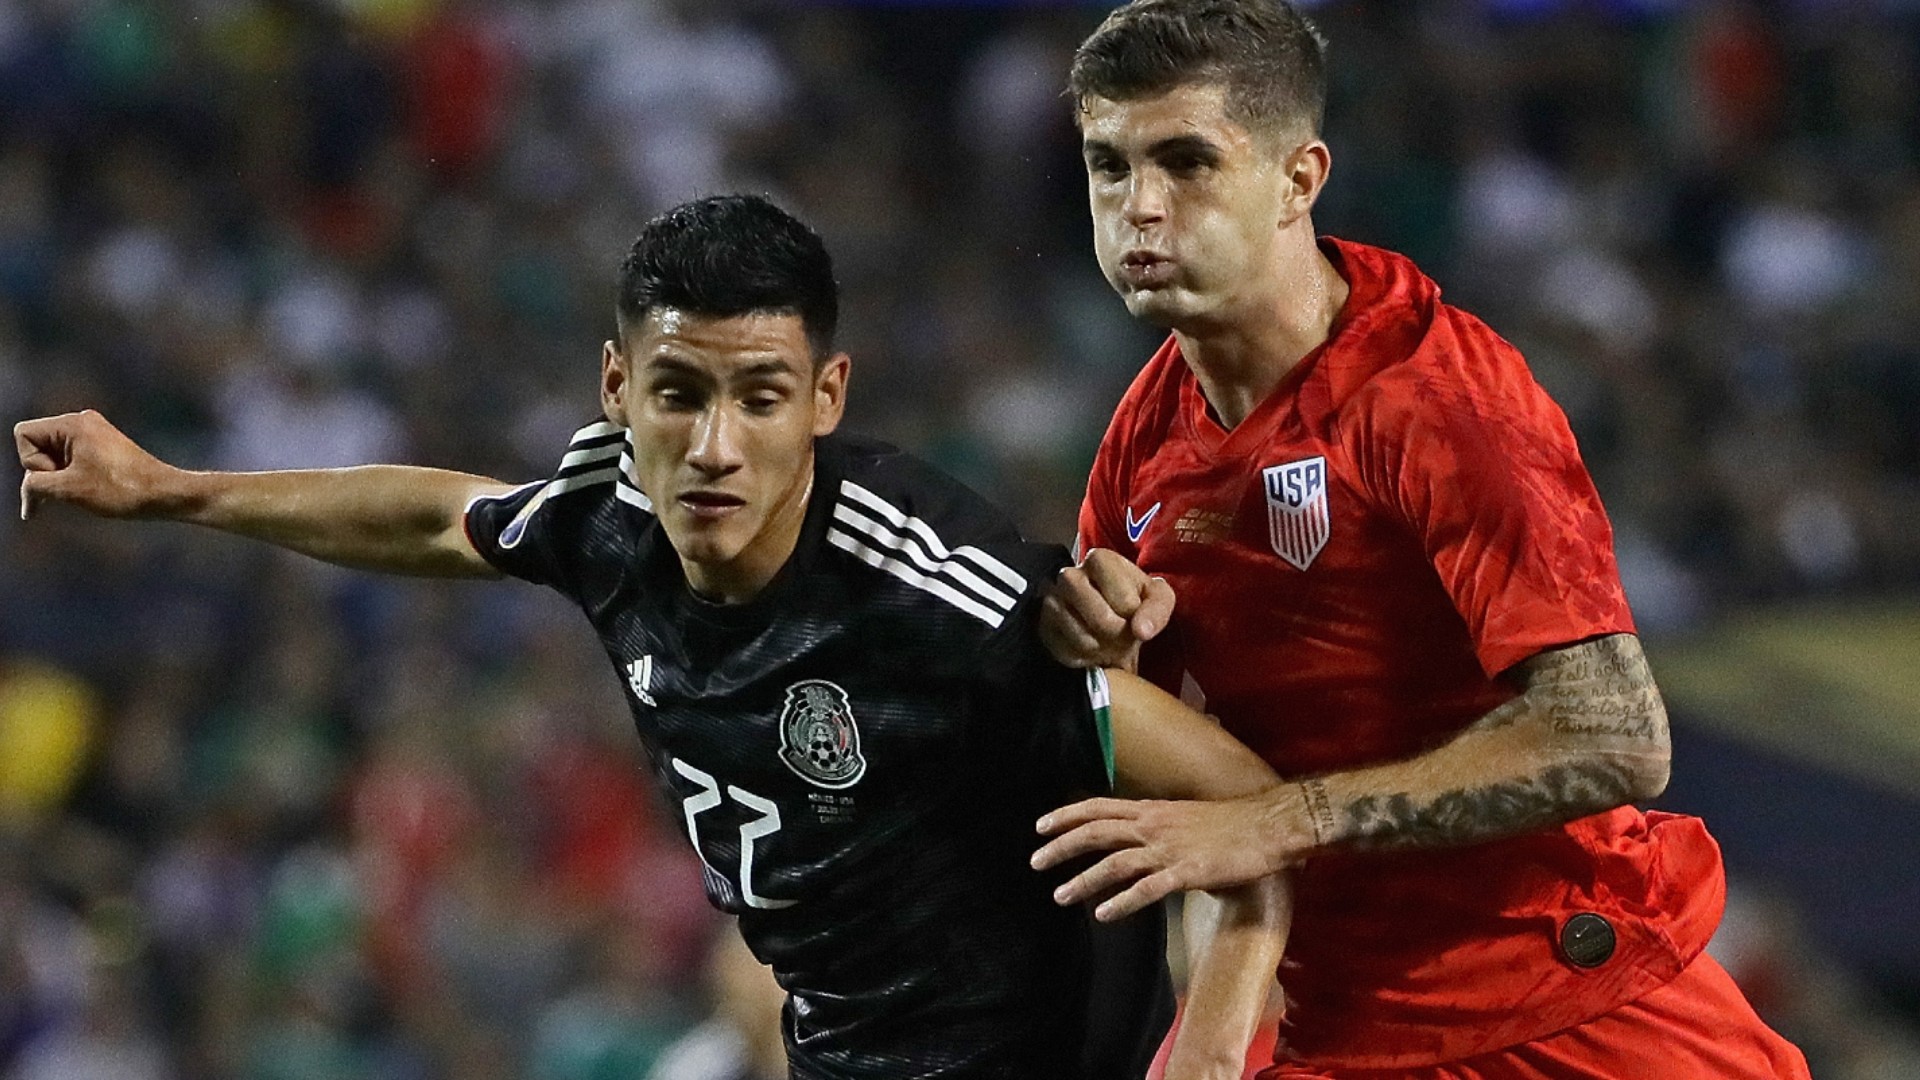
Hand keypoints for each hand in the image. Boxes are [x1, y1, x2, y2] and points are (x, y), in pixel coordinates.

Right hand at [15, 410, 181, 520]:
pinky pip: (69, 459)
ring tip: (84, 491)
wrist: (164, 494)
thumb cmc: (120, 489)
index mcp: (73, 423)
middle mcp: (82, 422)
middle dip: (45, 471)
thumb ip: (35, 484)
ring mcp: (94, 433)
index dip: (33, 461)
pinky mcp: (103, 447)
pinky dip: (70, 477)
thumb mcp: (67, 489)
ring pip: (52, 456)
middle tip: (73, 486)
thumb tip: (29, 486)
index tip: (60, 474)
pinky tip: (84, 492)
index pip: (24, 434)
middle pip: (37, 445)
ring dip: (58, 478)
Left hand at [1032, 790, 1300, 920]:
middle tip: (1035, 862)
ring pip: (1115, 862)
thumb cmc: (1232, 824)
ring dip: (1083, 879)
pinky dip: (1122, 902)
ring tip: (1059, 896)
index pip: (1098, 807)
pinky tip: (1104, 915)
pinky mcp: (1188, 872)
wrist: (1270, 827)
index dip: (1066, 816)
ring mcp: (1169, 849)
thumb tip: (1138, 839)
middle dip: (1061, 846)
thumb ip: (1159, 826)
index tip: (1040, 826)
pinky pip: (1148, 889)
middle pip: (1096, 832)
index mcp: (1153, 810)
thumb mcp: (1185, 817)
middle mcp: (1154, 826)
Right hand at [1039, 547, 1173, 669]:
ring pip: (1082, 638)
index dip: (1135, 618)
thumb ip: (1157, 610)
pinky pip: (1064, 651)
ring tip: (1107, 641)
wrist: (1109, 618)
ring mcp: (1051, 600)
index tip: (1134, 616)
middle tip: (1122, 634)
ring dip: (1101, 648)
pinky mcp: (1042, 625)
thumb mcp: (1158, 599)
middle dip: (1118, 635)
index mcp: (1100, 559)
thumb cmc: (1134, 603)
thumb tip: (1142, 630)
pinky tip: (1091, 648)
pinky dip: (1083, 657)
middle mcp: (1069, 575)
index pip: (1125, 603)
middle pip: (1100, 619)